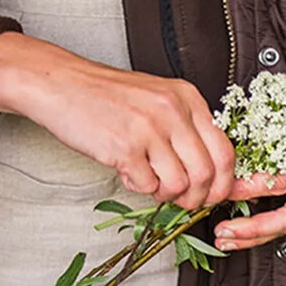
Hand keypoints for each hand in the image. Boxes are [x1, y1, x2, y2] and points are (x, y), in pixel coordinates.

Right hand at [0, 32, 233, 208]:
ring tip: (149, 180)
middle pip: (206, 174)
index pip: (224, 151)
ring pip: (179, 185)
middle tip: (183, 201)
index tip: (213, 196)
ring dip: (166, 194)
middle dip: (197, 198)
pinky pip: (148, 186)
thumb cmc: (108, 96)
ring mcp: (149, 129)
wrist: (61, 84)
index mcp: (187, 98)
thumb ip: (186, 129)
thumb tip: (209, 174)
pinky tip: (128, 172)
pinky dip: (139, 188)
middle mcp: (172, 111)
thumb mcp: (159, 99)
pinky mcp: (124, 148)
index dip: (223, 183)